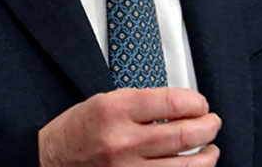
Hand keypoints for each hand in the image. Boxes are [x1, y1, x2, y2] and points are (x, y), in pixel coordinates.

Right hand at [38, 87, 220, 165]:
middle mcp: (123, 141)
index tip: (201, 104)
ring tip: (211, 150)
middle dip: (209, 127)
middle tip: (213, 124)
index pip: (173, 102)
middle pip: (185, 134)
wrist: (48, 161)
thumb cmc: (77, 130)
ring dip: (207, 156)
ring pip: (186, 166)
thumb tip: (182, 106)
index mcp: (116, 110)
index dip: (197, 102)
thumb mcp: (104, 101)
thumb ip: (142, 103)